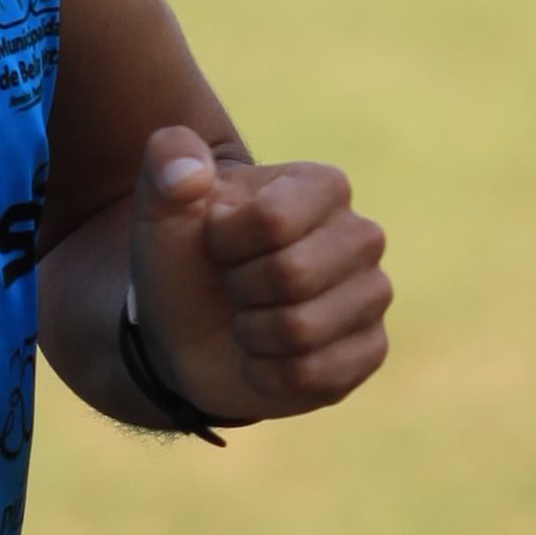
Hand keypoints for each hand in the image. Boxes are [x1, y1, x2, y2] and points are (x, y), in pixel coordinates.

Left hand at [127, 127, 389, 424]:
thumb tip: (190, 173)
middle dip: (240, 289)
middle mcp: (362, 235)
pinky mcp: (370, 350)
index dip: (225, 241)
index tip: (216, 242)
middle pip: (293, 274)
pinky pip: (315, 375)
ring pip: (302, 330)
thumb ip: (167, 159)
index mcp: (322, 186)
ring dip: (251, 334)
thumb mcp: (162, 204)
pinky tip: (264, 358)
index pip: (273, 219)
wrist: (188, 327)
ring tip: (248, 320)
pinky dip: (269, 375)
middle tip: (233, 286)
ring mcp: (373, 294)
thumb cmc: (185, 256)